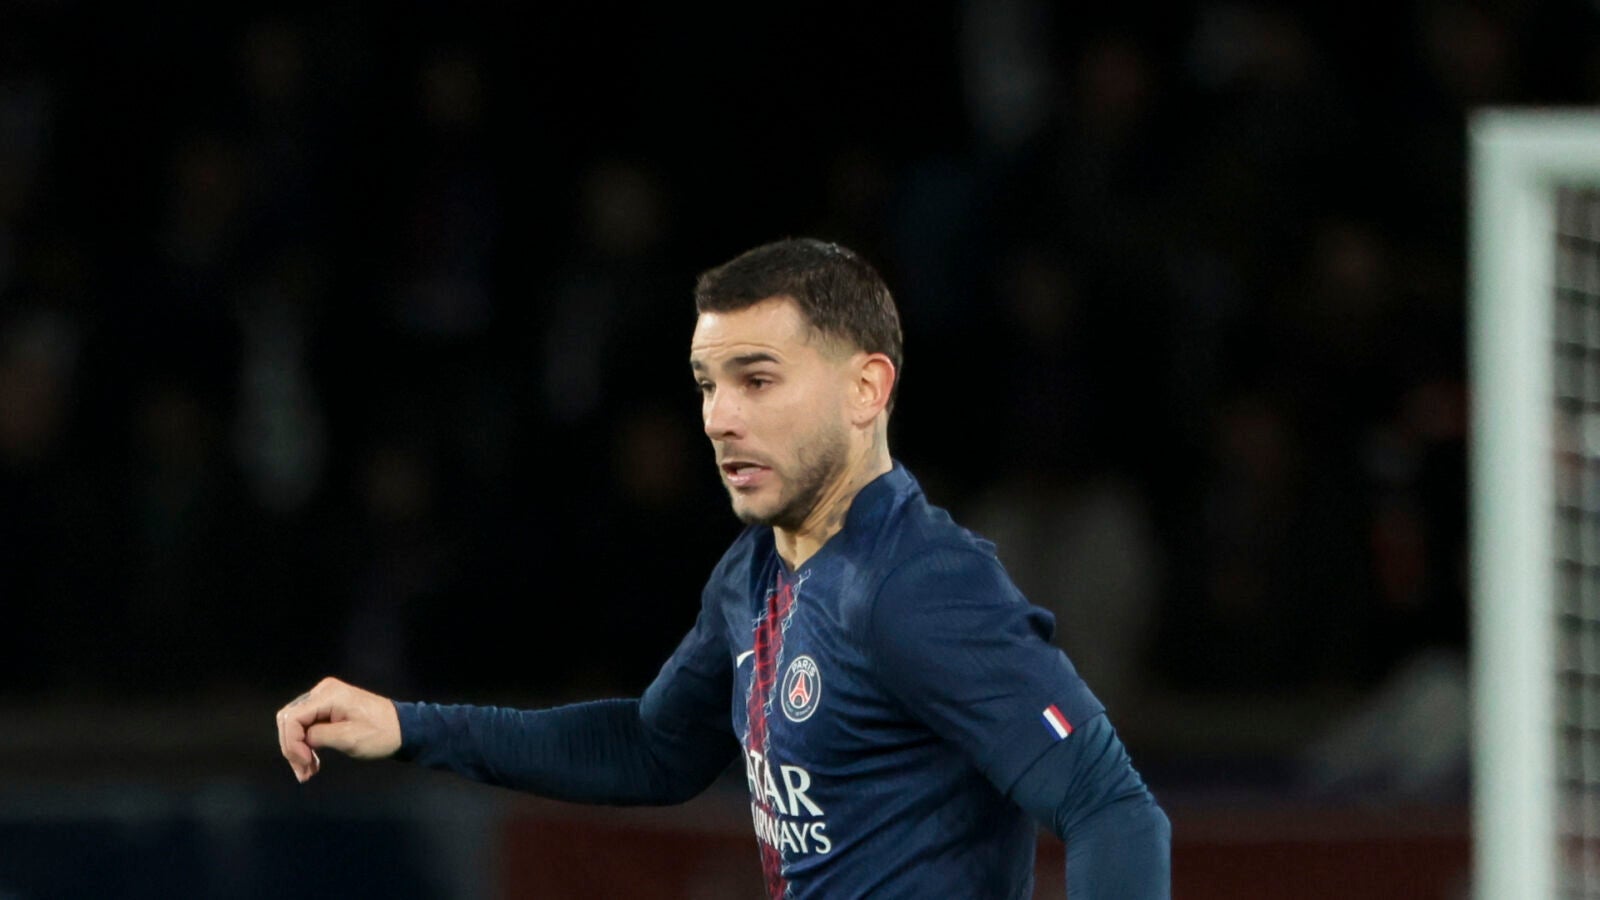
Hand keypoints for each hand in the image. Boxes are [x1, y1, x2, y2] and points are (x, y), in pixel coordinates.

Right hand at [275, 676, 401, 782]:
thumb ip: (318, 737)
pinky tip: (312, 763)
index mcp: (328, 694)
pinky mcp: (328, 708)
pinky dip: (307, 745)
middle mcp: (323, 691)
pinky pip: (308, 725)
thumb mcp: (349, 738)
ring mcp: (325, 698)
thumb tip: (300, 741)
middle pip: (290, 720)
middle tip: (302, 772)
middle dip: (292, 748)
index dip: (291, 742)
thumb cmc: (380, 733)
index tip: (304, 762)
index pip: (292, 717)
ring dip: (298, 749)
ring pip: (296, 725)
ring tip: (306, 773)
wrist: (403, 729)